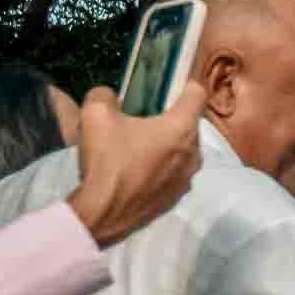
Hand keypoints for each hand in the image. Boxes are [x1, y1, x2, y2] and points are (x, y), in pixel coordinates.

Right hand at [67, 83, 202, 246]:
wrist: (104, 211)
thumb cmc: (106, 160)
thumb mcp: (96, 114)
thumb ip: (106, 94)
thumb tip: (111, 96)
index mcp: (181, 128)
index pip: (198, 94)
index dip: (185, 84)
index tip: (169, 84)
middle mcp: (194, 153)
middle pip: (189, 123)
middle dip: (170, 115)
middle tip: (143, 114)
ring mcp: (188, 177)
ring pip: (183, 148)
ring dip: (166, 141)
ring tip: (138, 141)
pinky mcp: (178, 195)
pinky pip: (174, 170)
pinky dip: (162, 163)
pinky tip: (138, 166)